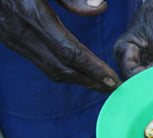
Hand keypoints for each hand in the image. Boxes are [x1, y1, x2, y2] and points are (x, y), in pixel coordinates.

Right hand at [0, 0, 119, 92]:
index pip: (71, 53)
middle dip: (91, 82)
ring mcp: (15, 40)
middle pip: (63, 69)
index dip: (94, 69)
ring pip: (52, 70)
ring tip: (101, 84)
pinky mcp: (11, 41)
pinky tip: (79, 72)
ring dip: (79, 80)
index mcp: (34, 17)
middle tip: (114, 88)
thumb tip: (100, 7)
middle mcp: (24, 34)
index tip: (113, 79)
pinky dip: (64, 72)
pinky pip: (42, 64)